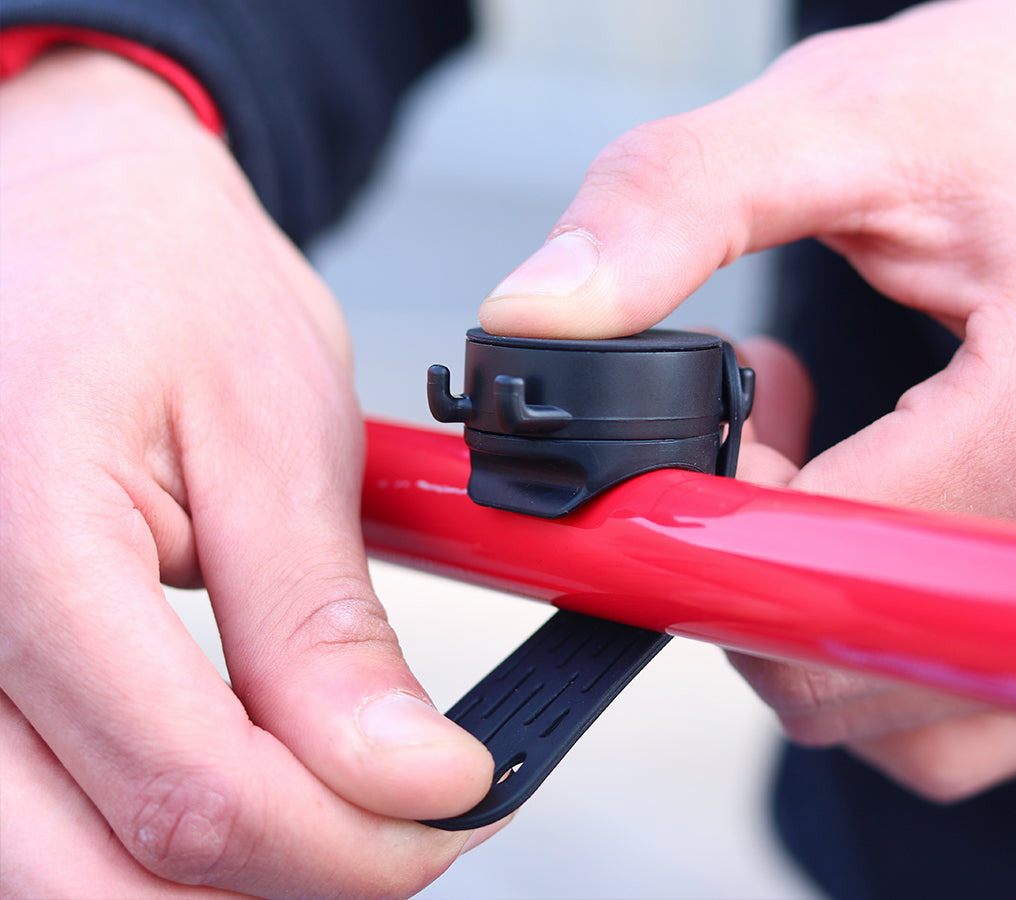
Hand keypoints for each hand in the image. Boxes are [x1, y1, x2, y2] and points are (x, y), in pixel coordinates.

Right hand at [0, 50, 495, 896]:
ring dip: (206, 881)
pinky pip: (27, 811)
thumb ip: (318, 625)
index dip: (345, 837)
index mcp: (22, 538)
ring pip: (45, 869)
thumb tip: (403, 773)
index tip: (452, 806)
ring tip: (330, 820)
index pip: (188, 786)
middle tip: (398, 840)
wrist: (69, 210)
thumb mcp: (271, 431)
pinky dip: (137, 835)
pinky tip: (234, 798)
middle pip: (96, 873)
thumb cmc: (153, 272)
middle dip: (279, 886)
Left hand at [477, 0, 1015, 795]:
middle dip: (755, 576)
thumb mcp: (847, 117)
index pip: (825, 568)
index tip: (706, 448)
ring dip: (824, 617)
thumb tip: (538, 317)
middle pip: (858, 670)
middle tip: (764, 442)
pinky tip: (897, 516)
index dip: (710, 529)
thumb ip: (672, 206)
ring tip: (838, 463)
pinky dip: (901, 640)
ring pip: (919, 723)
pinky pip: (984, 707)